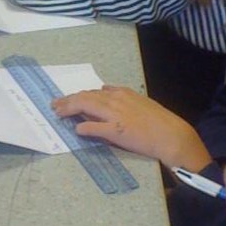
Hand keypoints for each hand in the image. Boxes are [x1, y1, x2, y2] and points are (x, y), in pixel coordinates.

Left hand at [52, 85, 209, 167]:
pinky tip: (76, 130)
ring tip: (58, 113)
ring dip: (69, 109)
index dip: (77, 96)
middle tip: (54, 105)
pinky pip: (93, 127)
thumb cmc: (158, 121)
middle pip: (84, 97)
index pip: (93, 92)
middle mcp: (116, 100)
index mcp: (122, 93)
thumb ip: (122, 96)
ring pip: (85, 106)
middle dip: (67, 100)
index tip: (67, 99)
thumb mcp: (140, 101)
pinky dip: (83, 128)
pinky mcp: (116, 131)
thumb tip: (105, 90)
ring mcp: (115, 115)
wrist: (170, 135)